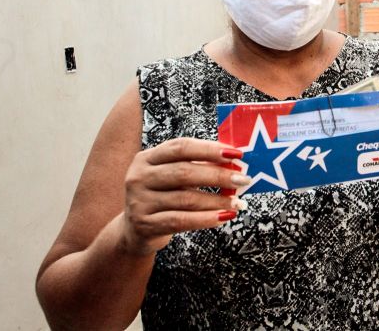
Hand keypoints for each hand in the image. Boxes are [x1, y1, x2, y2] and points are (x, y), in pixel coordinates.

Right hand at [120, 138, 250, 254]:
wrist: (136, 231)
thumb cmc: (163, 196)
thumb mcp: (172, 176)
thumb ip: (196, 166)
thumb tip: (234, 162)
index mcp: (147, 158)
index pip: (181, 147)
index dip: (209, 149)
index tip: (236, 154)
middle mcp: (139, 177)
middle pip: (184, 172)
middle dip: (218, 175)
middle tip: (243, 179)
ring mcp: (139, 201)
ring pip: (186, 199)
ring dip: (217, 200)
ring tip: (237, 202)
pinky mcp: (145, 224)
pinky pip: (181, 221)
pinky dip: (206, 219)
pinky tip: (224, 217)